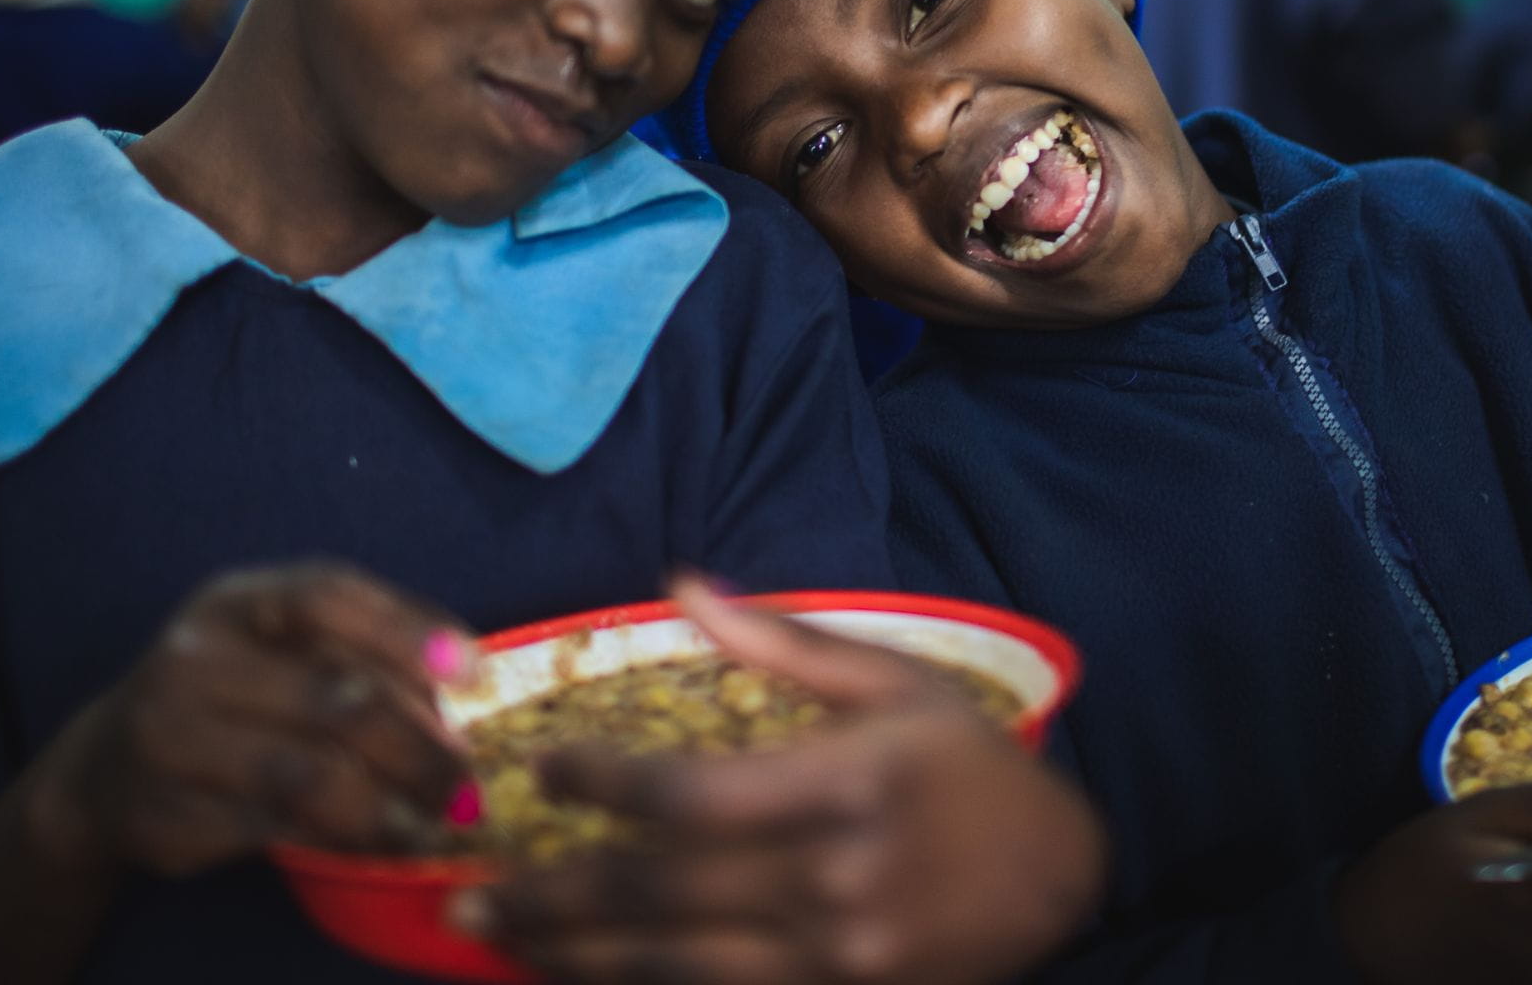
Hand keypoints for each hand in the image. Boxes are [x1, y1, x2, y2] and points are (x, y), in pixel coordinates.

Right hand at [24, 563, 472, 878]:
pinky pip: (272, 833)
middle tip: (466, 781)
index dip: (411, 633)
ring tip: (432, 825)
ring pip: (308, 778)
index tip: (476, 676)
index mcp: (233, 601)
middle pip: (335, 701)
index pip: (329, 597)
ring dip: (387, 809)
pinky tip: (373, 845)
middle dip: (419, 749)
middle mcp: (192, 659)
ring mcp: (168, 738)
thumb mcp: (278, 643)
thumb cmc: (231, 690)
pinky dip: (336, 842)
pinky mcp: (160, 814)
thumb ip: (361, 647)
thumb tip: (467, 686)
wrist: (105, 767)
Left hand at [457, 577, 1104, 982]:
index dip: (598, 783)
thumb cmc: (973, 767)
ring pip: (668, 967)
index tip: (539, 766)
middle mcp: (829, 881)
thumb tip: (682, 585)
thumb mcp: (899, 682)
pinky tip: (582, 978)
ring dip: (570, 956)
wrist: (1060, 881)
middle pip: (655, 894)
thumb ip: (786, 644)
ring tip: (498, 940)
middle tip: (471, 890)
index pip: (686, 795)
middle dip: (549, 893)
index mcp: (843, 786)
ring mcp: (831, 959)